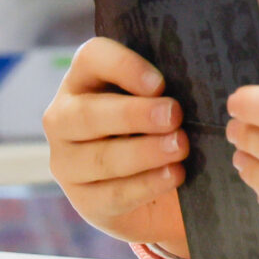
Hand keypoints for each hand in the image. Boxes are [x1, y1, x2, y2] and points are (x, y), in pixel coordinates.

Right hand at [40, 37, 188, 256]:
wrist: (150, 189)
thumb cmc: (156, 128)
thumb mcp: (157, 103)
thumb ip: (165, 92)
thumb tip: (195, 88)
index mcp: (83, 79)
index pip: (91, 58)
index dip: (123, 66)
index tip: (160, 83)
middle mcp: (63, 118)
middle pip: (89, 113)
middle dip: (134, 115)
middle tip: (174, 116)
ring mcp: (66, 162)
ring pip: (100, 157)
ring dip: (144, 152)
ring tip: (180, 147)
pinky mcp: (82, 200)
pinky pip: (112, 194)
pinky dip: (146, 185)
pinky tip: (174, 175)